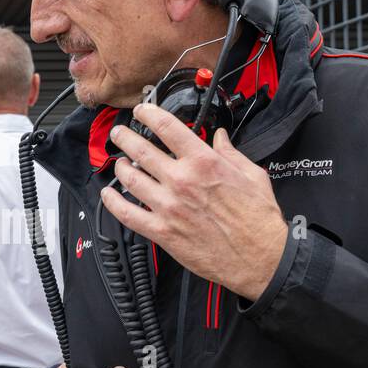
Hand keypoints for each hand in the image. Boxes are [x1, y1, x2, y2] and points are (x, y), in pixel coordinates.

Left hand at [101, 103, 289, 302]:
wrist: (259, 257)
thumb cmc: (258, 220)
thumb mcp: (252, 175)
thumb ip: (231, 153)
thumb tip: (220, 138)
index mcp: (204, 162)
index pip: (167, 127)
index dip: (148, 114)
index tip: (141, 111)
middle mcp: (182, 180)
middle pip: (141, 150)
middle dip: (125, 138)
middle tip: (119, 134)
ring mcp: (169, 206)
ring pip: (130, 179)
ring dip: (120, 167)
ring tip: (118, 163)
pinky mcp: (162, 231)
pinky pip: (128, 214)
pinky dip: (113, 203)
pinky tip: (108, 195)